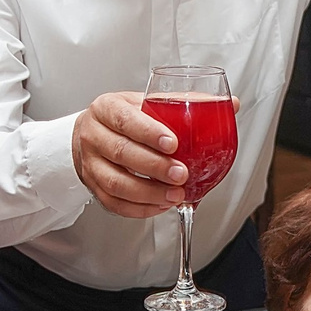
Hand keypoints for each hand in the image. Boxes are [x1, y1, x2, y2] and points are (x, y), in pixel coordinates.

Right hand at [72, 91, 187, 217]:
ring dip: (149, 193)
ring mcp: (90, 163)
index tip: (172, 144)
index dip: (149, 133)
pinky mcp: (93, 186)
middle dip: (155, 167)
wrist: (94, 133)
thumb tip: (219, 104)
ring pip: (116, 183)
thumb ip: (175, 105)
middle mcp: (93, 135)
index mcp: (106, 109)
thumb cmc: (123, 118)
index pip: (125, 119)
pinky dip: (140, 208)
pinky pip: (114, 203)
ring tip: (175, 194)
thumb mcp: (143, 102)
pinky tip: (160, 204)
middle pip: (121, 153)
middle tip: (180, 173)